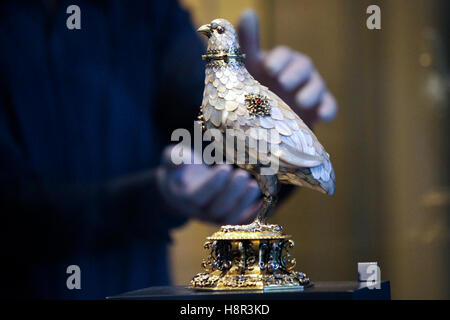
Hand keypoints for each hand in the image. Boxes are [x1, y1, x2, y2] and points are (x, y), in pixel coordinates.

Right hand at [156, 145, 260, 224]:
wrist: (184, 185)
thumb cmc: (181, 169)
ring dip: (244, 202)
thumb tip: (180, 159)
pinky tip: (263, 198)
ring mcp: (214, 217)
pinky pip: (242, 221)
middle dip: (232, 192)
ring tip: (252, 184)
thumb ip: (173, 158)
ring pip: (230, 218)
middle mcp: (199, 211)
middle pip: (217, 209)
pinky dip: (254, 213)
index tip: (225, 167)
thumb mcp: (171, 159)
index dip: (213, 184)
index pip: (198, 196)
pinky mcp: (227, 217)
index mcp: (184, 196)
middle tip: (242, 174)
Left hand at [237, 9, 337, 127]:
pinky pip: (329, 106)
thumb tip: (248, 12)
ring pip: (317, 85)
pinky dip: (327, 109)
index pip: (282, 54)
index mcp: (278, 63)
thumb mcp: (246, 71)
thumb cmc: (253, 92)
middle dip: (294, 74)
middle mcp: (296, 72)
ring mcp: (309, 90)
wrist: (265, 124)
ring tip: (300, 102)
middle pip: (303, 66)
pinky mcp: (318, 109)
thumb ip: (247, 44)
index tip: (268, 68)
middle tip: (282, 82)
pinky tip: (322, 116)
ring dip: (311, 92)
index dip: (277, 59)